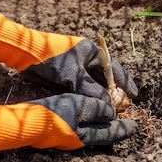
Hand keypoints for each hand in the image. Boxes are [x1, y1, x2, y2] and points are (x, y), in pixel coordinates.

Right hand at [0, 94, 137, 152]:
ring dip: (100, 126)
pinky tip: (85, 117)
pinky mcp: (55, 134)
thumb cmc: (52, 114)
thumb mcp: (78, 107)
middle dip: (114, 129)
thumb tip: (110, 112)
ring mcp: (65, 139)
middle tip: (125, 123)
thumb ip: (96, 109)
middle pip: (102, 135)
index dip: (124, 128)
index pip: (111, 133)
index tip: (136, 126)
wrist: (25, 124)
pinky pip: (78, 129)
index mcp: (85, 136)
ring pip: (90, 133)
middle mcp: (77, 141)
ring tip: (108, 119)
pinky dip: (87, 123)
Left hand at [20, 38, 138, 103]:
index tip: (134, 95)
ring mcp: (75, 67)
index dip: (125, 82)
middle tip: (122, 106)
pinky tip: (91, 107)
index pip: (114, 68)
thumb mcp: (74, 75)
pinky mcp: (64, 75)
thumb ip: (91, 90)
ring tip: (108, 110)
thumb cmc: (53, 59)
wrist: (27, 55)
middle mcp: (85, 58)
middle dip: (112, 91)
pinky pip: (80, 87)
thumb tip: (108, 105)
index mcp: (92, 51)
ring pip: (92, 84)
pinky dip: (86, 96)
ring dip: (99, 95)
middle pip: (104, 77)